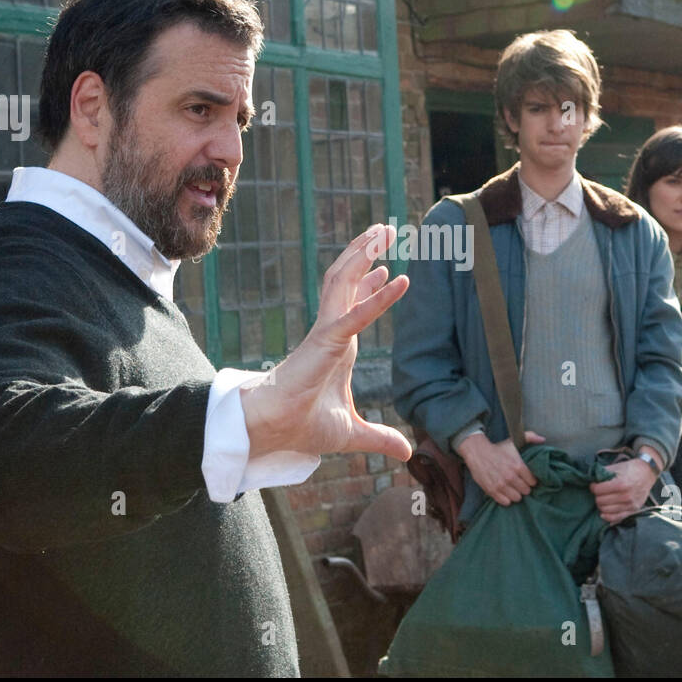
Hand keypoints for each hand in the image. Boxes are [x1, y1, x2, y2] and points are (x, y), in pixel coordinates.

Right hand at [240, 224, 410, 461]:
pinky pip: (356, 314)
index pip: (353, 304)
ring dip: (365, 254)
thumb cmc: (303, 426)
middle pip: (347, 280)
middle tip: (384, 229)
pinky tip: (399, 280)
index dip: (369, 285)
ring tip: (382, 231)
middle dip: (365, 252)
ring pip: (345, 281)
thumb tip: (407, 451)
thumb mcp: (353, 433)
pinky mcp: (327, 342)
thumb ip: (380, 438)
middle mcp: (332, 332)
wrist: (274, 432)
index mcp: (337, 346)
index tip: (384, 268)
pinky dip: (379, 297)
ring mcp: (328, 332)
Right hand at [457, 430, 544, 505]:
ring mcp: (501, 485)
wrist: (477, 452)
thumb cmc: (497, 448)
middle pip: (526, 491)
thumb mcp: (514, 441)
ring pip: (517, 498)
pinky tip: (505, 492)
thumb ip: (530, 438)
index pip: (533, 482)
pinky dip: (506, 499)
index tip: (528, 478)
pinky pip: (505, 502)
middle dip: (524, 487)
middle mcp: (510, 477)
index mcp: (518, 466)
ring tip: (513, 488)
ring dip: (516, 494)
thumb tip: (542, 439)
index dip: (531, 480)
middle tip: (520, 483)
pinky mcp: (492, 491)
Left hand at [590, 450, 659, 524]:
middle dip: (596, 496)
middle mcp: (626, 496)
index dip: (593, 487)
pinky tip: (603, 512)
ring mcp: (630, 505)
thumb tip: (591, 480)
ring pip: (606, 510)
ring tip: (602, 499)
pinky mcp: (633, 511)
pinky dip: (607, 516)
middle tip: (598, 492)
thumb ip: (602, 473)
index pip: (598, 490)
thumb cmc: (630, 469)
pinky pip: (616, 518)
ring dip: (601, 505)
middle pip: (601, 501)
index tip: (594, 485)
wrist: (647, 473)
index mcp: (621, 484)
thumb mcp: (616, 467)